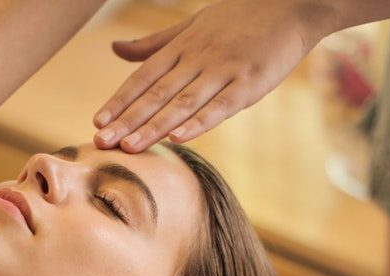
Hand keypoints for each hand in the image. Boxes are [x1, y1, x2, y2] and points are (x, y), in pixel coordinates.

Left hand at [92, 0, 335, 152]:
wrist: (292, 4)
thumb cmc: (240, 16)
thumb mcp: (192, 24)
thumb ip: (154, 43)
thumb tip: (115, 49)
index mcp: (183, 46)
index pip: (144, 77)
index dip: (120, 100)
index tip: (98, 123)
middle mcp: (198, 58)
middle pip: (156, 94)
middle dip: (127, 120)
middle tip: (102, 143)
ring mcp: (224, 70)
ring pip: (182, 103)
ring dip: (154, 127)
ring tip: (130, 147)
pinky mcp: (250, 83)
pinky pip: (220, 106)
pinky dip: (199, 122)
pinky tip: (179, 138)